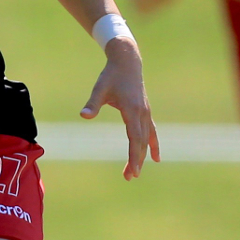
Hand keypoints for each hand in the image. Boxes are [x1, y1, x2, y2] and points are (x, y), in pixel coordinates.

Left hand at [80, 38, 160, 179]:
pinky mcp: (146, 112)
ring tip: (133, 173)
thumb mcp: (100, 88)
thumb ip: (92, 103)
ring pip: (146, 139)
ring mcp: (146, 113)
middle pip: (141, 142)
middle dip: (136, 161)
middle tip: (129, 178)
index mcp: (132, 109)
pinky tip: (156, 158)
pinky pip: (152, 132)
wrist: (127, 62)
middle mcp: (142, 113)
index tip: (132, 170)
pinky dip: (154, 145)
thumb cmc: (111, 75)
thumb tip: (84, 115)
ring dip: (142, 156)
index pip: (134, 137)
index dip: (133, 155)